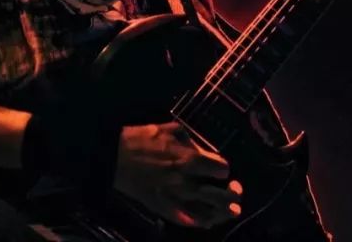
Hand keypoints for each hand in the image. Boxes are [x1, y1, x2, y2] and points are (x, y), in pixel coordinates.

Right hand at [113, 122, 242, 228]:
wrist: (116, 156)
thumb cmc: (144, 138)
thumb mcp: (173, 130)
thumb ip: (193, 142)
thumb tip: (206, 151)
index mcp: (190, 159)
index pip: (221, 169)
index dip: (223, 169)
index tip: (220, 169)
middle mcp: (187, 181)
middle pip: (221, 195)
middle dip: (232, 193)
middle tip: (235, 190)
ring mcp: (176, 198)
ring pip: (208, 212)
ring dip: (223, 212)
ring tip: (232, 211)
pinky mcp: (163, 208)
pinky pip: (187, 221)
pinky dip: (200, 222)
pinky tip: (207, 221)